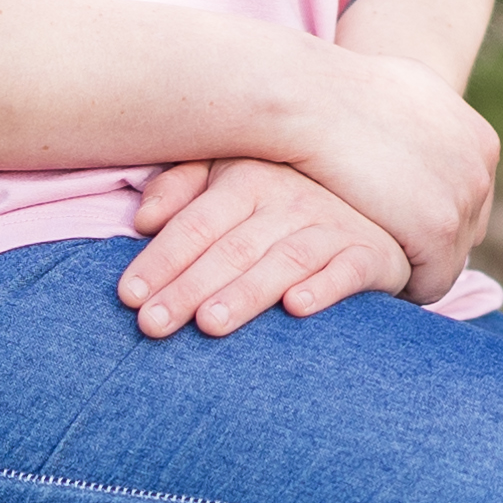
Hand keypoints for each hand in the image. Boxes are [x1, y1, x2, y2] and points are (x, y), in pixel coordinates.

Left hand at [123, 157, 417, 338]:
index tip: (129, 296)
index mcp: (249, 177)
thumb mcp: (227, 180)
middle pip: (233, 247)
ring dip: (246, 293)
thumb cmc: (277, 204)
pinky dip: (325, 288)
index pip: (197, 222)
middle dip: (190, 287)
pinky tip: (297, 308)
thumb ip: (181, 190)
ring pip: (284, 260)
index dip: (162, 258)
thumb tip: (143, 218)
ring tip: (210, 324)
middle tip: (154, 325)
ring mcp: (333, 226)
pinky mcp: (371, 255)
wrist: (372, 212)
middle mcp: (291, 197)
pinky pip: (349, 271)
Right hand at [271, 49, 499, 298]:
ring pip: (450, 259)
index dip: (428, 216)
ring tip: (374, 269)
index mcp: (478, 138)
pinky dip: (405, 289)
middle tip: (385, 252)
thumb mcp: (402, 91)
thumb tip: (416, 135)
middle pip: (466, 230)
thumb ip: (423, 121)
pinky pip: (432, 283)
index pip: (468, 198)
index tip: (394, 228)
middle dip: (428, 243)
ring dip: (415, 267)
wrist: (311, 96)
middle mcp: (481, 165)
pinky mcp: (439, 227)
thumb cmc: (337, 90)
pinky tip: (372, 284)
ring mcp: (465, 196)